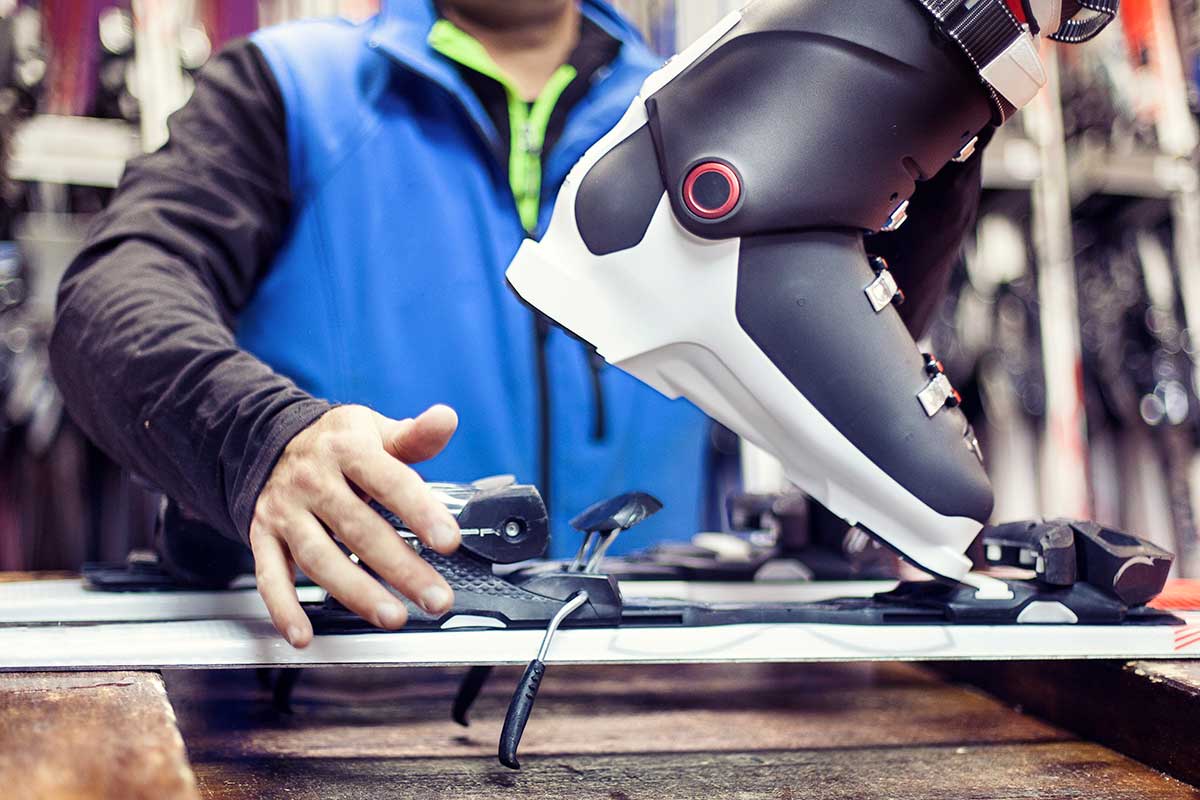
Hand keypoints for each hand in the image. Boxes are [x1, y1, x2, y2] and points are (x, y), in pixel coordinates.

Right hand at [250, 404, 461, 646]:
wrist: (268, 439)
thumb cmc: (336, 443)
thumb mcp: (375, 430)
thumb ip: (414, 435)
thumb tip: (445, 418)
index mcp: (346, 449)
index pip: (388, 480)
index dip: (420, 510)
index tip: (449, 539)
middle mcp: (312, 480)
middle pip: (359, 528)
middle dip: (401, 567)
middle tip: (436, 597)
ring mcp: (285, 511)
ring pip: (320, 557)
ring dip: (356, 592)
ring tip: (393, 616)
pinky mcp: (263, 536)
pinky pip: (269, 576)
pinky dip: (283, 608)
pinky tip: (304, 635)